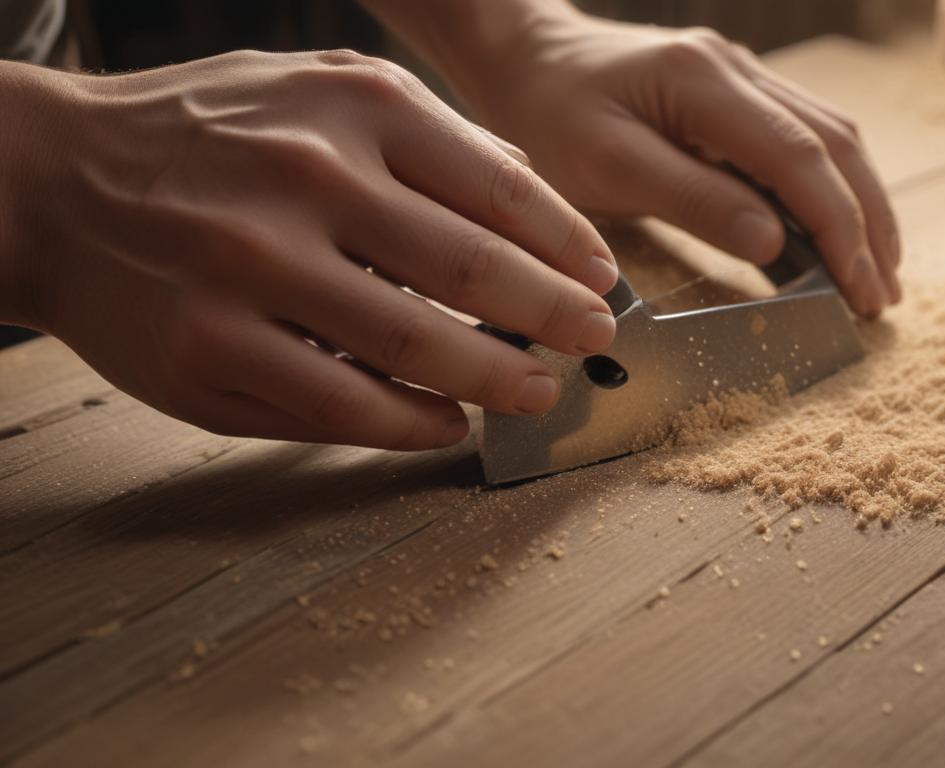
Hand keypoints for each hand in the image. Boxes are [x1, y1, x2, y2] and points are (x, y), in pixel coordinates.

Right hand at [0, 51, 619, 448]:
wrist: (52, 179)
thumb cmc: (207, 133)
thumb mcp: (318, 87)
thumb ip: (428, 134)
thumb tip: (533, 191)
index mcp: (352, 108)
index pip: (501, 188)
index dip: (568, 246)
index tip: (601, 279)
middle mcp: (307, 181)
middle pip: (475, 271)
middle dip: (555, 317)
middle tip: (594, 342)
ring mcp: (254, 271)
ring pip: (418, 347)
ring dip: (499, 381)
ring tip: (539, 391)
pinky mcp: (212, 352)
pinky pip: (343, 405)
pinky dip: (414, 422)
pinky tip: (450, 423)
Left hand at [395, 8, 900, 316]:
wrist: (526, 55)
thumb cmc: (549, 114)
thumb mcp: (605, 166)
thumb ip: (691, 199)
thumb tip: (774, 242)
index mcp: (704, 82)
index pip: (799, 157)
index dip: (840, 226)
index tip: (859, 288)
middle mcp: (737, 68)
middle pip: (835, 144)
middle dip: (869, 223)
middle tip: (882, 295)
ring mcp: (742, 75)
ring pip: (832, 137)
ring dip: (863, 206)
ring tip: (877, 272)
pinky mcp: (736, 92)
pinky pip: (804, 138)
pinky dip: (831, 190)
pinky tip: (839, 233)